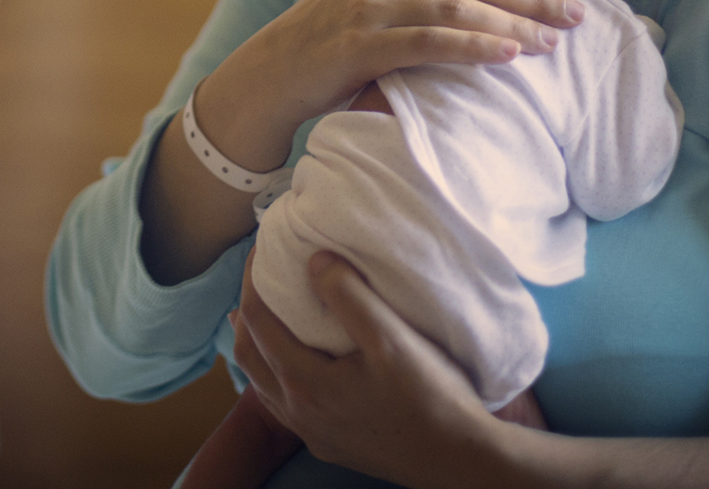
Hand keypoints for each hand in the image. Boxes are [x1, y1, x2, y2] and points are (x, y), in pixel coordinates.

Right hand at [202, 0, 585, 169]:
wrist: (278, 65)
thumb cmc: (336, 21)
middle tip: (577, 14)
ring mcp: (371, 3)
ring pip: (461, 6)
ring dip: (515, 22)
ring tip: (553, 41)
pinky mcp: (363, 43)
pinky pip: (432, 41)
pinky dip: (476, 46)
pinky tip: (510, 56)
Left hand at [231, 247, 514, 487]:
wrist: (460, 460)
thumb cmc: (431, 398)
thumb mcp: (392, 338)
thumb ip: (349, 296)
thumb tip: (314, 261)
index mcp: (304, 384)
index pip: (257, 320)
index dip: (252, 280)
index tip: (260, 249)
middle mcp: (298, 413)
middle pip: (248, 354)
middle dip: (247, 312)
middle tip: (259, 278)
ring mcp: (312, 433)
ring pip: (262, 383)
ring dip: (258, 345)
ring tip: (265, 315)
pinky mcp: (330, 444)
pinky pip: (282, 405)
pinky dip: (275, 373)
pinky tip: (294, 364)